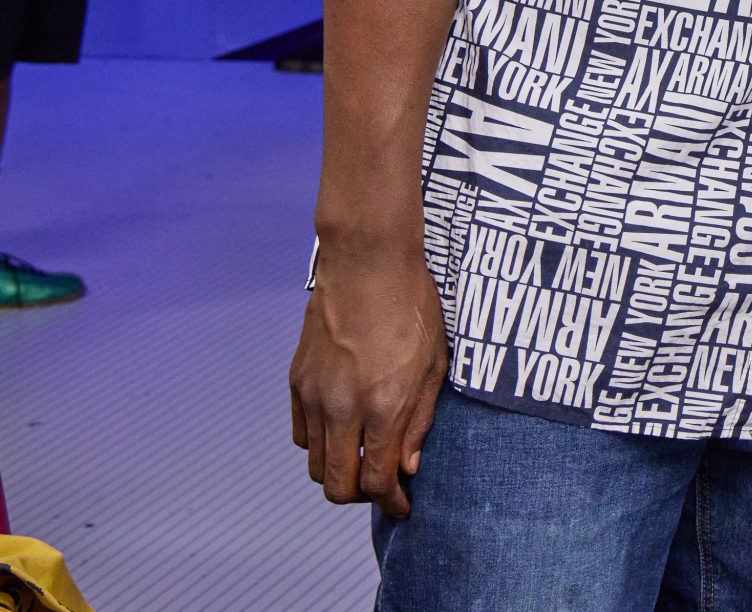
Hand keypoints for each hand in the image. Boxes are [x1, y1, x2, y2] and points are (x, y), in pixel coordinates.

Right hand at [289, 242, 448, 518]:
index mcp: (383, 407)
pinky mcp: (298, 381)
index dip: (391, 502)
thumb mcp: (435, 365)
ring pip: (315, 464)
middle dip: (360, 496)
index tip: (403, 506)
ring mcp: (315, 395)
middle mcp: (343, 408)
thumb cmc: (413, 308)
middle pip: (337, 484)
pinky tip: (342, 431)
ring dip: (338, 471)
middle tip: (381, 488)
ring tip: (362, 459)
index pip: (377, 480)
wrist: (369, 264)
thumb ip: (419, 421)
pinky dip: (320, 444)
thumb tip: (407, 467)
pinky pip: (302, 433)